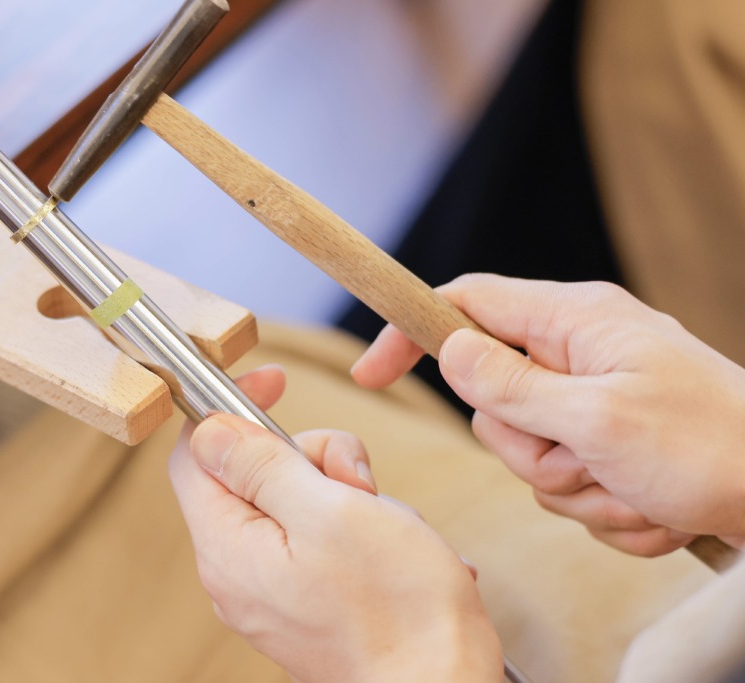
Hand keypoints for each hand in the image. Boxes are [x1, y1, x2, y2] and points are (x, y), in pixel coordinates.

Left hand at [168, 365, 501, 682]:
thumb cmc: (399, 607)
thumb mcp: (329, 510)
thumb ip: (261, 464)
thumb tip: (207, 430)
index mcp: (228, 548)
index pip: (195, 453)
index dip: (229, 408)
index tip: (278, 383)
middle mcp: (239, 574)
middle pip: (255, 473)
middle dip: (314, 458)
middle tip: (358, 482)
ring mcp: (273, 592)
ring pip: (298, 502)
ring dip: (349, 495)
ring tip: (392, 528)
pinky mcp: (307, 604)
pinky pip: (322, 540)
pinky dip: (362, 530)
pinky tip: (399, 550)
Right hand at [353, 274, 744, 555]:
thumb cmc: (711, 445)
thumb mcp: (598, 418)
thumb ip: (512, 386)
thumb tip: (451, 350)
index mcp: (575, 321)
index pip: (467, 303)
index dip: (412, 332)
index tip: (373, 375)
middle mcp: (580, 355)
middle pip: (492, 400)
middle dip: (527, 448)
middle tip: (581, 458)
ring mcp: (595, 403)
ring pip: (528, 452)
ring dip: (572, 487)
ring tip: (630, 486)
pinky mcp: (610, 445)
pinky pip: (568, 484)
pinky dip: (603, 507)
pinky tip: (652, 506)